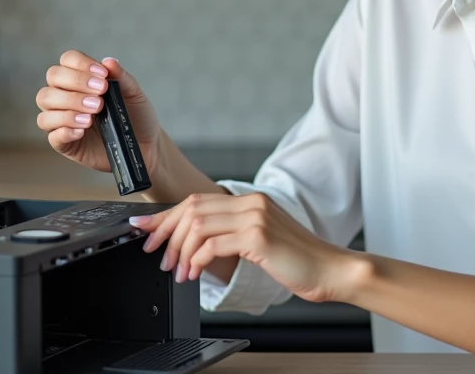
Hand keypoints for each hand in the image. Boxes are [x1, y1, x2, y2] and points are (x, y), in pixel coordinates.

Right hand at [36, 51, 161, 175]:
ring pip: (45, 104)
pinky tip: (82, 130)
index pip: (68, 60)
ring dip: (68, 106)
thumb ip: (122, 78)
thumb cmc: (136, 116)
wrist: (144, 145)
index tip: (103, 75)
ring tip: (92, 116)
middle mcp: (67, 95)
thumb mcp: (134, 94)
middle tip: (100, 96)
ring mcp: (62, 119)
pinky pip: (52, 135)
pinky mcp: (64, 143)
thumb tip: (109, 61)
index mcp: (82, 79)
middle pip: (53, 78)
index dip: (81, 64)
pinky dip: (64, 130)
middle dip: (75, 83)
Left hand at [130, 192, 362, 303]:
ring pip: (197, 225)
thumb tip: (193, 244)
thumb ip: (232, 235)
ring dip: (179, 251)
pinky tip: (193, 274)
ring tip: (176, 271)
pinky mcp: (258, 237)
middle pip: (192, 208)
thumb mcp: (260, 242)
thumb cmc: (297, 261)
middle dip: (165, 232)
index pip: (197, 200)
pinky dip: (195, 260)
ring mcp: (255, 217)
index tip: (145, 227)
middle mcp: (251, 203)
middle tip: (155, 254)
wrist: (330, 270)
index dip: (167, 214)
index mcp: (251, 200)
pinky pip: (212, 244)